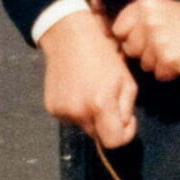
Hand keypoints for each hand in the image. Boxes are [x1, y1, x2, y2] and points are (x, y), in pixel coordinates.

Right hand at [39, 8, 137, 146]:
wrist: (69, 38)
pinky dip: (78, 110)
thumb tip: (123, 124)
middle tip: (110, 101)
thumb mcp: (126, 80)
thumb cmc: (104, 55)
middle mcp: (78, 113)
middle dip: (108, 124)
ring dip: (92, 116)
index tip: (128, 120)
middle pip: (99, 135)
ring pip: (85, 127)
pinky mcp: (51, 108)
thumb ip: (127, 108)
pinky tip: (78, 90)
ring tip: (92, 91)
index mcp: (100, 105)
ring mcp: (62, 112)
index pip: (114, 142)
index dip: (126, 134)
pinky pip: (71, 118)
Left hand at [112, 0, 179, 80]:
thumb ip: (139, 21)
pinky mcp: (169, 59)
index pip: (119, 30)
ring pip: (144, 64)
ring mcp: (158, 41)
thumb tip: (118, 43)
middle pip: (130, 49)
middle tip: (166, 45)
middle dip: (145, 52)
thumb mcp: (161, 10)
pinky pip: (159, 75)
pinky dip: (170, 73)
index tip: (145, 39)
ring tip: (177, 51)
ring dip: (158, 63)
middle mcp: (148, 21)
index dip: (130, 38)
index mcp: (144, 5)